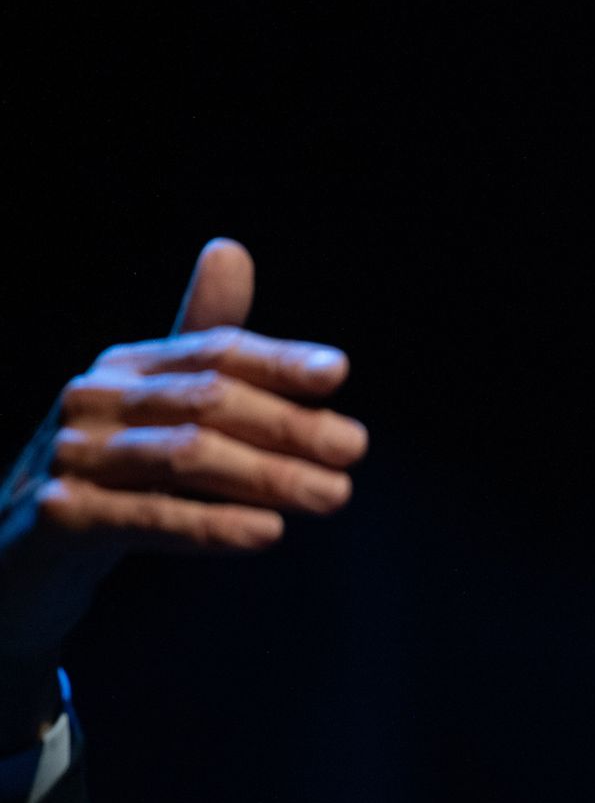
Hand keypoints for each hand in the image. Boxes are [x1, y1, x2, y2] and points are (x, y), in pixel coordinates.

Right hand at [0, 238, 366, 673]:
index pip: (213, 353)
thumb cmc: (110, 472)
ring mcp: (71, 458)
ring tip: (332, 494)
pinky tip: (267, 532)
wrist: (21, 553)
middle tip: (353, 448)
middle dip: (287, 425)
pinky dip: (212, 524)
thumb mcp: (155, 406)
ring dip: (267, 476)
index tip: (337, 374)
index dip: (276, 361)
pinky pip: (146, 517)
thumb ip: (203, 344)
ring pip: (182, 457)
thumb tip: (230, 249)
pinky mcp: (58, 518)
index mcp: (127, 367)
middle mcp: (94, 401)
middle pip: (205, 402)